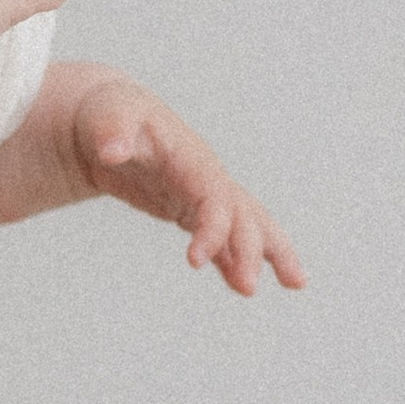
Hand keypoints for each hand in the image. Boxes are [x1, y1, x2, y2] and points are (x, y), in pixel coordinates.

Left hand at [71, 77, 304, 295]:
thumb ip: (113, 131)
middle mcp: (206, 177)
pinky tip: (239, 284)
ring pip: (246, 224)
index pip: (215, 198)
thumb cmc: (111, 114)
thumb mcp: (109, 116)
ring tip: (295, 284)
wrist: (110, 118)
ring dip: (266, 253)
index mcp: (192, 159)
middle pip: (242, 214)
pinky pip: (219, 236)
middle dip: (250, 251)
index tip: (194, 262)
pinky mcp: (189, 207)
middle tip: (248, 289)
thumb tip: (110, 149)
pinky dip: (231, 260)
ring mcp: (202, 192)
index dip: (213, 230)